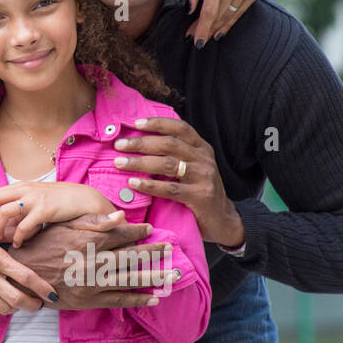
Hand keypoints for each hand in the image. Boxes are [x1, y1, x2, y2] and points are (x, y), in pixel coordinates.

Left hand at [0, 180, 115, 246]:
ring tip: (0, 237)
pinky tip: (19, 244)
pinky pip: (23, 226)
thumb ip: (22, 211)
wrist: (84, 199)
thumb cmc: (60, 202)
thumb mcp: (38, 201)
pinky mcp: (44, 210)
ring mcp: (35, 199)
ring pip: (6, 212)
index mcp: (22, 186)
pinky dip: (18, 237)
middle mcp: (26, 190)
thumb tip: (5, 226)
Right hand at [0, 239, 55, 315]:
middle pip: (17, 298)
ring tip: (21, 303)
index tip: (52, 294)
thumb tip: (30, 229)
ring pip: (4, 308)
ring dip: (16, 308)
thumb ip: (7, 234)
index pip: (26, 277)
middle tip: (39, 303)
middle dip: (33, 304)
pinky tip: (1, 302)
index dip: (42, 288)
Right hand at [9, 213, 168, 308]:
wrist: (19, 273)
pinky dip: (137, 300)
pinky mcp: (88, 300)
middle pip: (131, 257)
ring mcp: (93, 283)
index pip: (120, 235)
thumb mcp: (64, 227)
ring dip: (154, 278)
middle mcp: (94, 262)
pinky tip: (154, 298)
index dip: (138, 232)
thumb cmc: (40, 245)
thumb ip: (94, 222)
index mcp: (89, 241)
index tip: (151, 229)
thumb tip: (120, 215)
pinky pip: (118, 300)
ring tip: (173, 275)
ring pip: (130, 280)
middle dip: (153, 253)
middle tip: (171, 249)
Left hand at [113, 116, 245, 247]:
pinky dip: (150, 185)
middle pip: (169, 144)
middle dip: (141, 143)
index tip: (136, 123)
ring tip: (119, 163)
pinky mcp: (201, 196)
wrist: (223, 219)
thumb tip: (138, 144)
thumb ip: (174, 155)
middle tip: (119, 145)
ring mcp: (204, 177)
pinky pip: (171, 189)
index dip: (158, 123)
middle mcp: (204, 158)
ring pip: (167, 164)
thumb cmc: (198, 190)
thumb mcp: (192, 167)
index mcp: (201, 147)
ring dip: (140, 162)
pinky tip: (133, 183)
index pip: (180, 128)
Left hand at [184, 0, 261, 43]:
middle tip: (194, 40)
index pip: (209, 11)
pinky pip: (240, 12)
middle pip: (218, 16)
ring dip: (216, 28)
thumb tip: (189, 10)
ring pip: (229, 16)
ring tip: (205, 36)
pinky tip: (219, 31)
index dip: (201, 28)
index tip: (195, 41)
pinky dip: (229, 22)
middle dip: (205, 29)